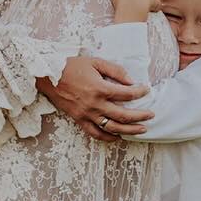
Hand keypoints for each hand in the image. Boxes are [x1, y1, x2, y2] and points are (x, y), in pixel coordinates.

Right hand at [38, 55, 152, 142]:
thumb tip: (131, 81)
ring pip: (112, 128)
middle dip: (140, 116)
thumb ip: (115, 70)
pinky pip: (95, 133)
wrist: (49, 76)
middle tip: (151, 115)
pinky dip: (108, 137)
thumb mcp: (95, 62)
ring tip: (142, 130)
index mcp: (100, 88)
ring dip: (129, 130)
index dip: (139, 92)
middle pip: (123, 115)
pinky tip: (118, 137)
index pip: (126, 94)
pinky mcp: (79, 120)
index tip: (146, 90)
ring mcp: (87, 114)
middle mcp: (95, 104)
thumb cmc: (71, 66)